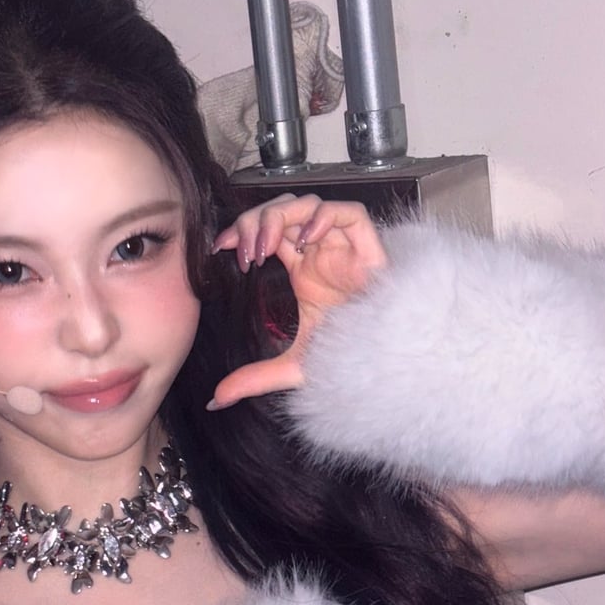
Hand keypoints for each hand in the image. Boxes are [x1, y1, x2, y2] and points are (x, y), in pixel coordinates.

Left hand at [208, 196, 386, 408]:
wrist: (386, 364)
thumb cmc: (350, 358)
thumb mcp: (295, 367)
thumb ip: (255, 378)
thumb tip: (217, 400)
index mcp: (302, 269)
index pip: (265, 231)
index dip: (241, 230)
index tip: (219, 248)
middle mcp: (320, 252)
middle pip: (282, 210)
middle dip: (255, 220)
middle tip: (243, 250)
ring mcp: (343, 247)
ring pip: (308, 204)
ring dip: (280, 217)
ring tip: (265, 247)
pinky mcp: (369, 248)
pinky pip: (349, 213)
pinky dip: (323, 216)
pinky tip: (304, 239)